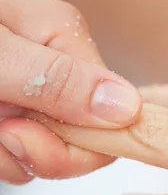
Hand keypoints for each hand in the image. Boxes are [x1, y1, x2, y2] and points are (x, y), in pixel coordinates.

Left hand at [0, 0, 140, 183]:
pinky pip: (13, 154)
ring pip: (45, 152)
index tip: (16, 138)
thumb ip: (52, 80)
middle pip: (83, 139)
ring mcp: (26, 91)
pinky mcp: (3, 111)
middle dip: (36, 151)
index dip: (75, 143)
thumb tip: (127, 107)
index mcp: (62, 38)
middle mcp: (52, 66)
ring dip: (4, 156)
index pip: (111, 113)